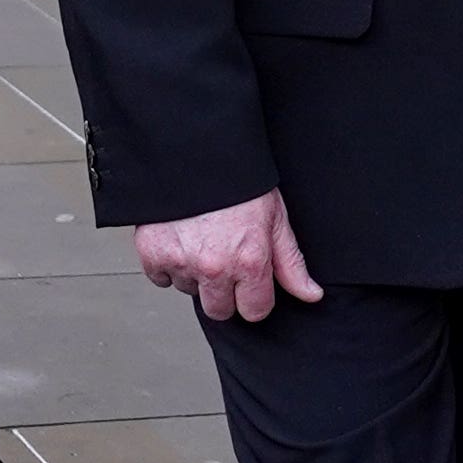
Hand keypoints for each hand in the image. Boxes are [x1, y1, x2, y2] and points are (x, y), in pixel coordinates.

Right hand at [135, 190, 320, 323]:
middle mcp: (214, 268)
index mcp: (249, 262)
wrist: (195, 151)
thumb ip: (291, 263)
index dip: (254, 297)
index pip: (254, 311)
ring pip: (189, 290)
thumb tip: (310, 295)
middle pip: (219, 311)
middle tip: (223, 260)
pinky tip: (179, 238)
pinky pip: (160, 277)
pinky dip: (167, 263)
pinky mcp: (152, 253)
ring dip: (195, 274)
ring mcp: (180, 262)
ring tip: (201, 240)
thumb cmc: (237, 180)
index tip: (250, 281)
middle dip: (223, 292)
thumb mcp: (275, 219)